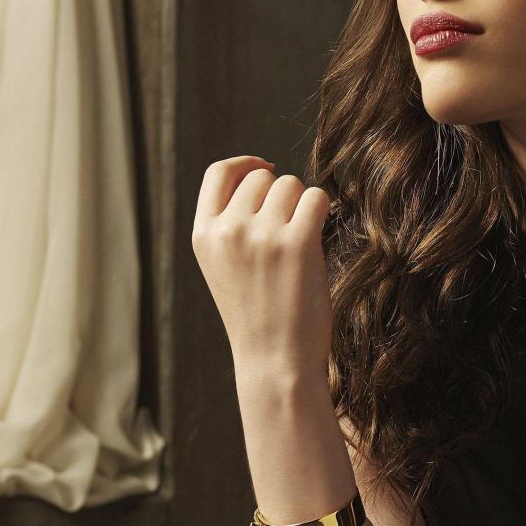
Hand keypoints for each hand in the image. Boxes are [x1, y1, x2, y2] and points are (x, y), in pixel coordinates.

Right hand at [191, 155, 334, 383]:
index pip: (218, 172)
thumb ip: (230, 223)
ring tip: (299, 244)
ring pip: (291, 185)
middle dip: (280, 196)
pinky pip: (317, 198)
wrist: (275, 361)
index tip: (265, 168)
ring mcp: (261, 235)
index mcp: (203, 235)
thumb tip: (262, 174)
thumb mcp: (223, 266)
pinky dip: (323, 212)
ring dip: (302, 206)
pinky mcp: (297, 243)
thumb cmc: (257, 314)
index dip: (245, 163)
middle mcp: (227, 230)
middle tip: (288, 232)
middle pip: (262, 178)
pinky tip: (318, 238)